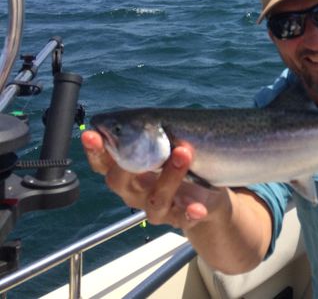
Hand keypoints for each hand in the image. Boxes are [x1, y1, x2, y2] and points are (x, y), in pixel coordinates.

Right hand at [81, 130, 228, 229]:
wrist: (207, 195)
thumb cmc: (179, 163)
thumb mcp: (167, 145)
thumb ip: (151, 134)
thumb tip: (136, 117)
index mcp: (128, 170)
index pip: (104, 162)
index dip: (95, 150)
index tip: (92, 134)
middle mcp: (136, 191)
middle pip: (120, 183)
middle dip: (129, 163)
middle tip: (146, 142)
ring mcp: (157, 207)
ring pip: (155, 199)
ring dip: (169, 177)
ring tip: (185, 152)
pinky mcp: (181, 217)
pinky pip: (183, 218)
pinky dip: (190, 213)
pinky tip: (198, 208)